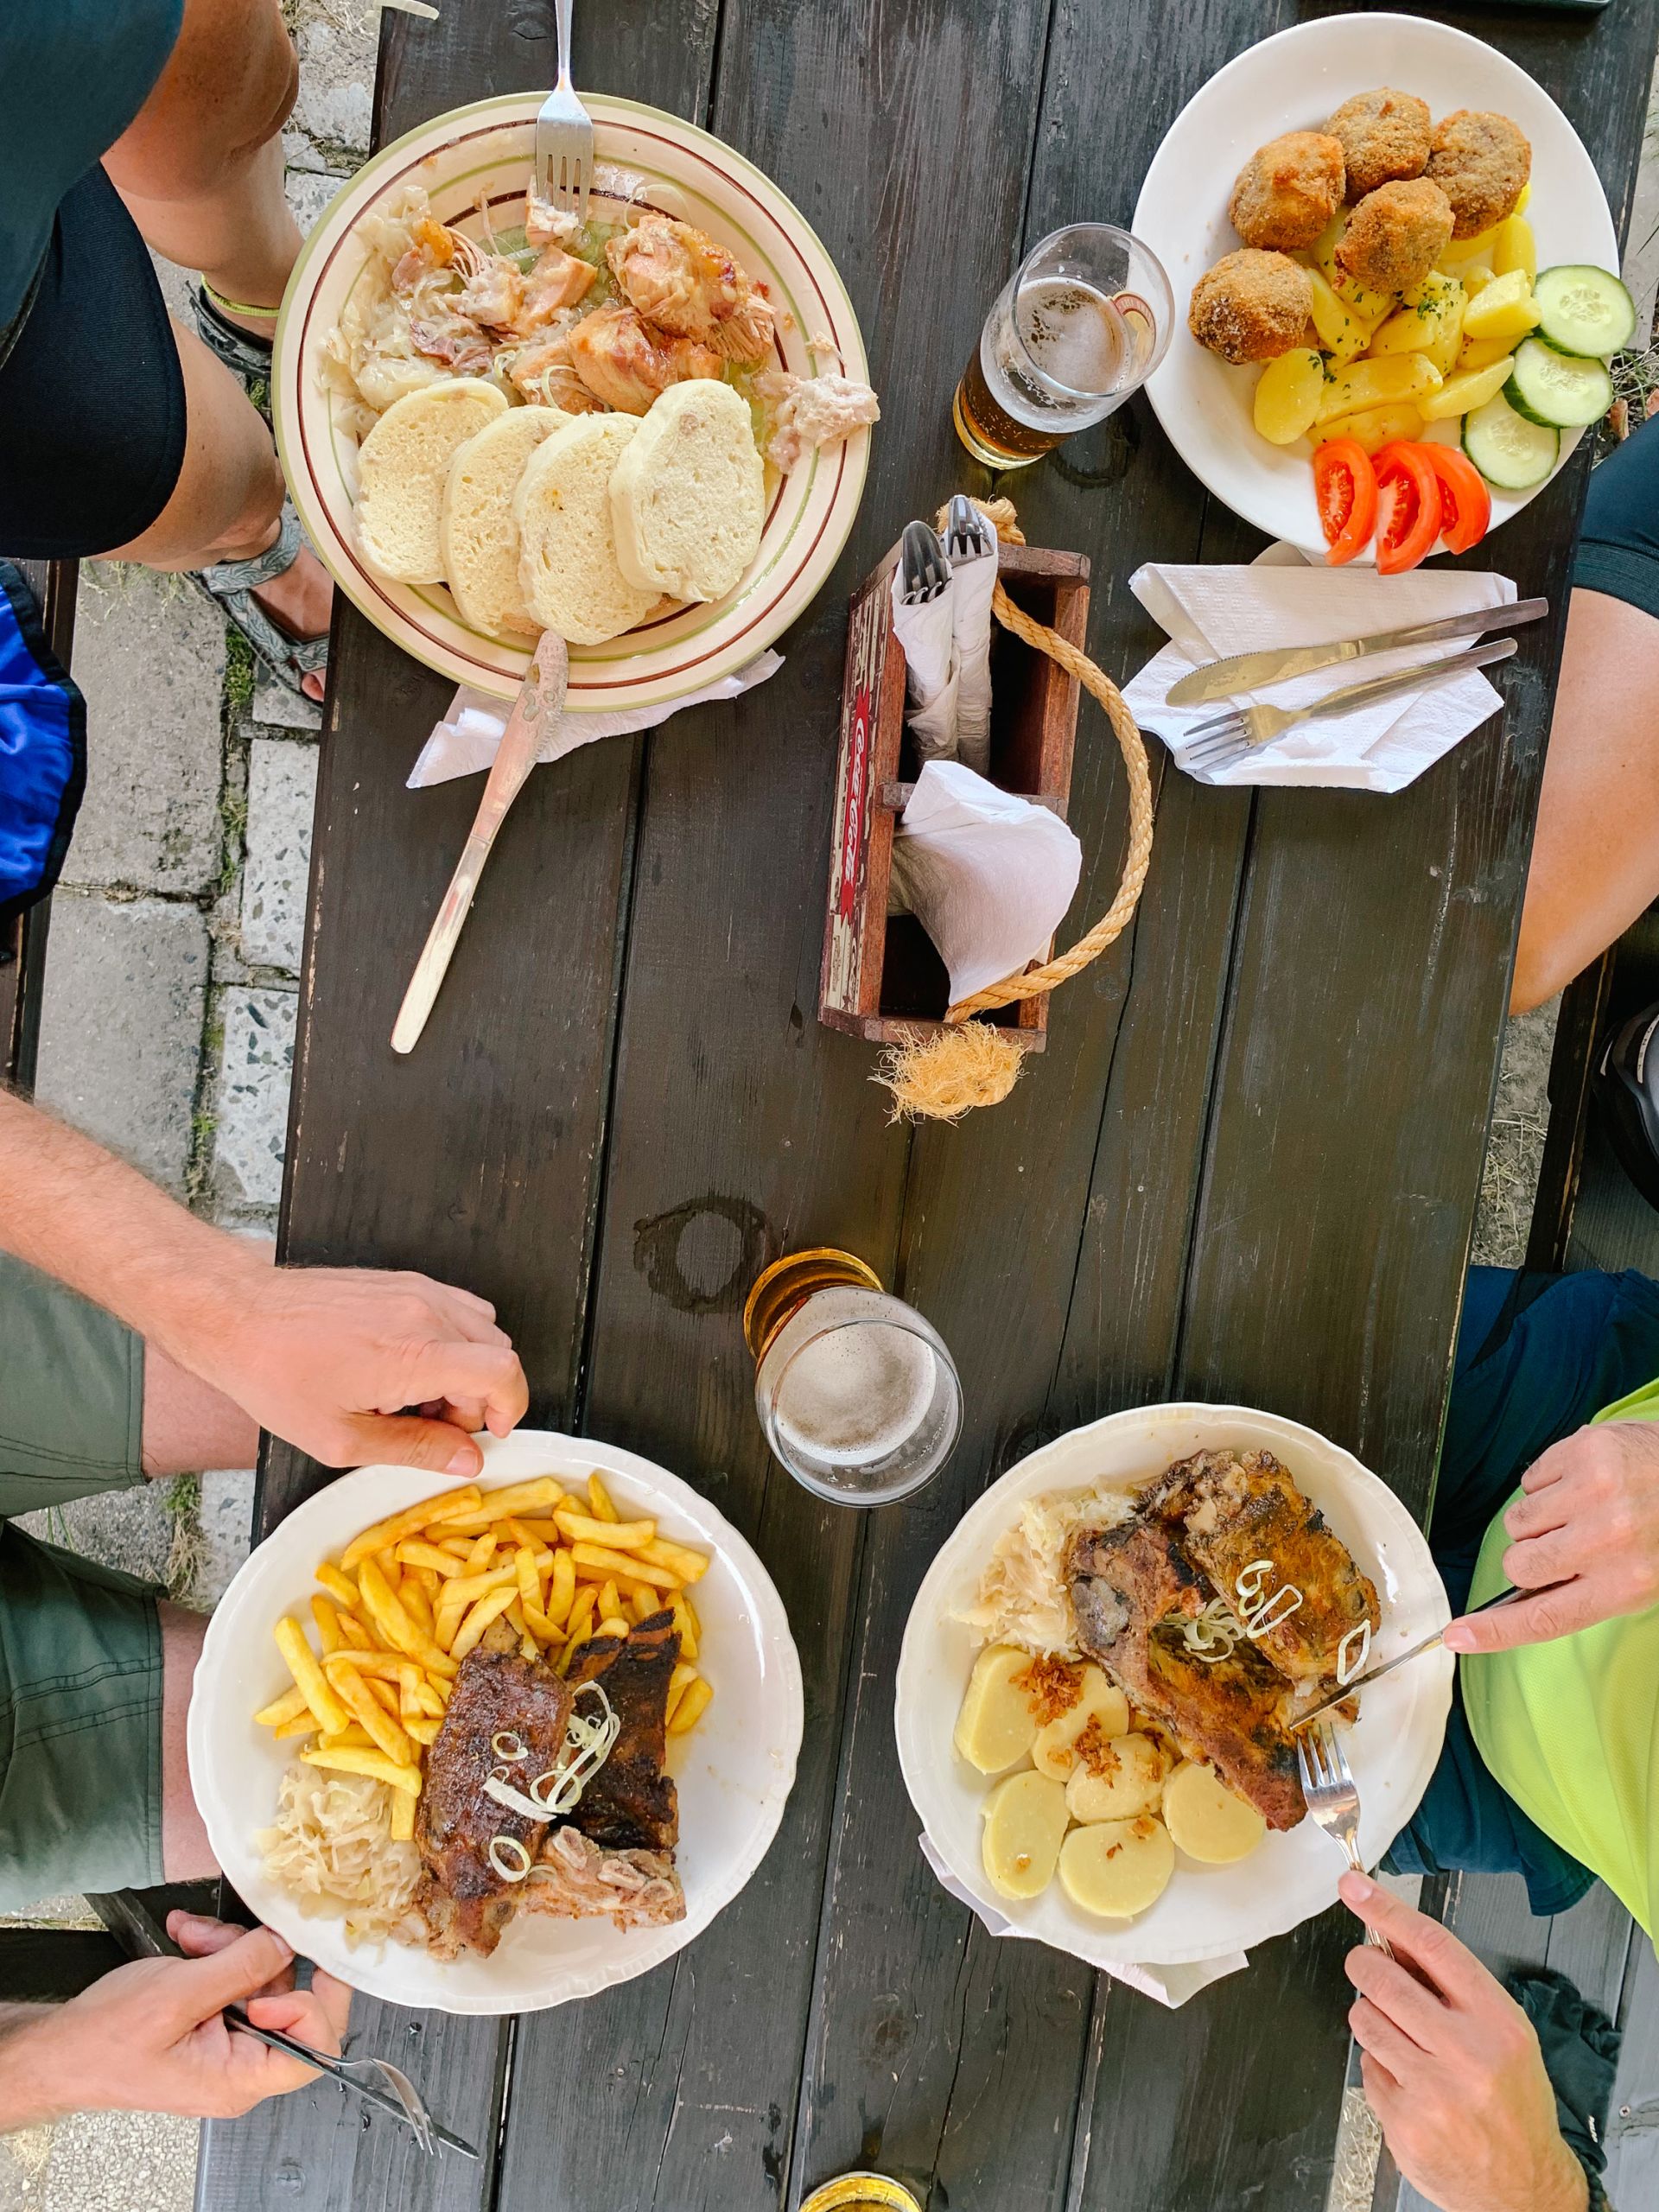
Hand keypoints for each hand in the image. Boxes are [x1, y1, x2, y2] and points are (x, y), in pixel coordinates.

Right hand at [0, 1916, 350, 2126]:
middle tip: (225, 1937)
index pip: (318, 2049)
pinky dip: (214, 1951)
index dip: (316, 2002)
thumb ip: (241, 1968)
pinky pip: (234, 1977)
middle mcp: (242, 2063)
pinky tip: (188, 1938)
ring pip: (259, 1977)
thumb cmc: (105, 2041)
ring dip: (228, 1946)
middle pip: (289, 1998)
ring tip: (192, 1936)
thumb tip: (286, 1945)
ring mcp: (229, 2040)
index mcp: (240, 2078)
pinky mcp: (214, 2019)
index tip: (292, 1964)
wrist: (61, 2047)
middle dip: (257, 1955)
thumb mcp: (178, 1996)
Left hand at [185, 1244, 528, 1475]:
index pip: (503, 1373)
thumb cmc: (275, 1373)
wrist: (238, 1314)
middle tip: (433, 1424)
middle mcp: (425, 1312)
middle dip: (479, 1397)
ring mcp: (415, 1289)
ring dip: (466, 1368)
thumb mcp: (341, 1437)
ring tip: (416, 1395)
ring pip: (481, 1329)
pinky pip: (454, 1309)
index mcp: (414, 1353)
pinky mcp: (402, 1280)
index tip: (490, 1431)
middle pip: (497, 1354)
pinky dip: (448, 1342)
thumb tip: (464, 1459)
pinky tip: (405, 1366)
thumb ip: (414, 1450)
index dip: (511, 1408)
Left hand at [1338, 1873, 1585, 2211]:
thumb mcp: (1505, 2035)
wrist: (1522, 2188)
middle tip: (1368, 1966)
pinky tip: (1409, 2081)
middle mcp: (1465, 2054)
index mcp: (1496, 2023)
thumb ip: (1453, 1987)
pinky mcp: (1403, 2122)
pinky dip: (1379, 2066)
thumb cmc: (1514, 2105)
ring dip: (1372, 2017)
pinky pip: (1366, 2066)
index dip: (1385, 1908)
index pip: (1431, 1945)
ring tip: (1403, 2036)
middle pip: (1382, 1978)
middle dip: (1364, 1964)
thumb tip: (1393, 1936)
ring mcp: (1431, 2091)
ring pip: (1364, 2018)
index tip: (1355, 1887)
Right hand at [1443, 1420, 1658, 1654]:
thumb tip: (1523, 1600)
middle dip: (1532, 1556)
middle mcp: (1607, 1539)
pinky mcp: (1584, 1450)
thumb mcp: (1647, 1580)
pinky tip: (1586, 1482)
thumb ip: (1589, 1592)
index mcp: (1627, 1583)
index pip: (1545, 1616)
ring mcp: (1593, 1490)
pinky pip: (1530, 1480)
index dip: (1495, 1630)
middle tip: (1566, 1546)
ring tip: (1585, 1509)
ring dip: (1541, 1518)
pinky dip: (1549, 1482)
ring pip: (1518, 1520)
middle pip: (1518, 1563)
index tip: (1456, 1635)